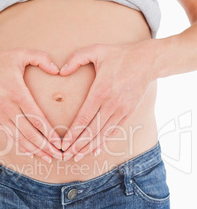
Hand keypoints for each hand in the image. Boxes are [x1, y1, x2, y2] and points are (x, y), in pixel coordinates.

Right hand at [0, 47, 62, 161]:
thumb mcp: (20, 54)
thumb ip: (41, 58)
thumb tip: (58, 70)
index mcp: (17, 93)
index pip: (36, 118)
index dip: (49, 133)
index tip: (59, 143)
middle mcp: (8, 108)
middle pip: (30, 133)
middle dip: (46, 147)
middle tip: (60, 156)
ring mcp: (0, 116)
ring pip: (20, 139)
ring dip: (35, 151)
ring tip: (49, 158)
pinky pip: (9, 137)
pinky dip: (21, 147)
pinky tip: (32, 153)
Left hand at [58, 40, 157, 160]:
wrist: (147, 61)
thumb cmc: (119, 55)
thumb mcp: (97, 50)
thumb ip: (76, 58)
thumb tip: (60, 71)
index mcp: (100, 90)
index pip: (83, 118)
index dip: (72, 133)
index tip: (63, 144)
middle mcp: (111, 104)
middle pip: (91, 130)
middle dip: (77, 145)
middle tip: (65, 156)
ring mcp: (121, 110)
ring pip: (102, 134)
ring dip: (88, 147)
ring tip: (76, 157)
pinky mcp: (128, 113)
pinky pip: (114, 131)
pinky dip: (104, 142)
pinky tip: (95, 150)